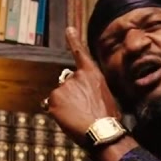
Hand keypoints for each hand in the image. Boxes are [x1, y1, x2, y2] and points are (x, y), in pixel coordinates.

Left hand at [46, 26, 120, 142]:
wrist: (102, 131)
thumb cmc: (108, 118)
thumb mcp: (106, 96)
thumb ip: (91, 89)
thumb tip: (82, 96)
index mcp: (92, 74)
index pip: (80, 53)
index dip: (73, 40)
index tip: (68, 29)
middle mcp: (76, 76)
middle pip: (68, 83)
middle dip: (72, 94)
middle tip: (82, 109)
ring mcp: (63, 87)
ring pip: (60, 95)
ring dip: (65, 104)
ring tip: (78, 116)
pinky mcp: (54, 99)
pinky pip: (52, 105)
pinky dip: (57, 112)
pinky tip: (69, 119)